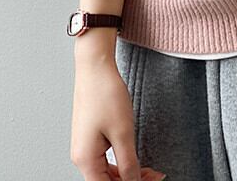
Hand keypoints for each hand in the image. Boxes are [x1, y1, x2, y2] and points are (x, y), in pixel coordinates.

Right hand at [70, 54, 166, 180]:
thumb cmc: (105, 93)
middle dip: (132, 180)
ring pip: (107, 171)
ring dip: (128, 173)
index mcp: (85, 159)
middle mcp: (81, 155)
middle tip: (155, 176)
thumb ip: (129, 163)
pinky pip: (105, 157)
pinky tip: (134, 158)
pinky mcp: (90, 136)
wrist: (95, 66)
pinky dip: (121, 160)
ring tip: (150, 170)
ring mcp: (84, 145)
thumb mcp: (123, 132)